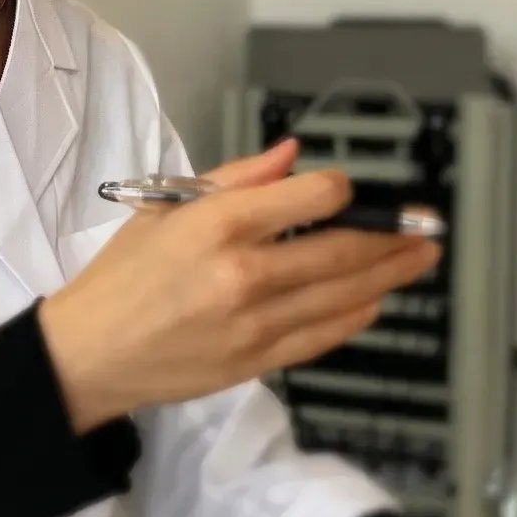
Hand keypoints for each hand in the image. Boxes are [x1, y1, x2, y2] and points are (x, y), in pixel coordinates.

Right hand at [39, 139, 441, 431]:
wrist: (90, 353)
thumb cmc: (123, 274)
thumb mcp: (166, 207)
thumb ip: (235, 178)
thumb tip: (291, 155)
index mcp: (219, 224)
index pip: (313, 198)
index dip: (343, 190)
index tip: (351, 190)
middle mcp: (244, 272)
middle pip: (342, 249)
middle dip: (392, 236)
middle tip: (426, 227)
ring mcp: (255, 322)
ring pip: (344, 294)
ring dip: (390, 274)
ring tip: (420, 259)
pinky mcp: (258, 360)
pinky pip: (323, 335)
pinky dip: (356, 316)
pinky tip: (376, 300)